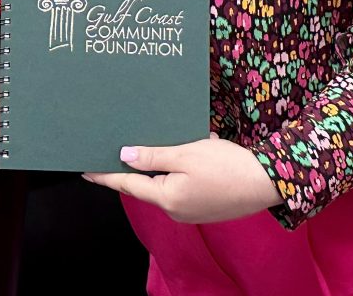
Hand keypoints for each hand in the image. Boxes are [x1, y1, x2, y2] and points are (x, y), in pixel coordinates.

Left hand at [83, 135, 282, 223]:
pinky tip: (187, 149)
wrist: (267, 181)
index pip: (127, 184)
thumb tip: (124, 156)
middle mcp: (176, 209)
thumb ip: (153, 156)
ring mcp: (192, 209)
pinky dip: (179, 167)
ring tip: (151, 142)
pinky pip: (182, 183)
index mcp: (167, 198)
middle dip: (133, 166)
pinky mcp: (206, 204)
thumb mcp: (185, 154)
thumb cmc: (225, 166)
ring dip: (160, 163)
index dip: (105, 175)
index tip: (85, 169)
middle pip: (146, 184)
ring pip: (166, 182)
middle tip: (114, 148)